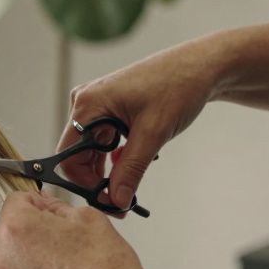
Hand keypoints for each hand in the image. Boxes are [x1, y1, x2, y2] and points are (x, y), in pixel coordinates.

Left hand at [0, 191, 152, 268]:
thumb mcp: (87, 218)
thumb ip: (56, 206)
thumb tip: (46, 204)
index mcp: (17, 228)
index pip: (15, 200)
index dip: (37, 203)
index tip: (50, 212)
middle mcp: (3, 258)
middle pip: (13, 232)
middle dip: (35, 232)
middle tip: (66, 242)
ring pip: (17, 260)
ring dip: (35, 258)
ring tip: (68, 268)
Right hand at [57, 38, 222, 211]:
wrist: (200, 67)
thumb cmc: (177, 87)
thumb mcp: (153, 133)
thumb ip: (131, 169)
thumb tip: (116, 201)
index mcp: (88, 104)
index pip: (68, 156)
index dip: (85, 183)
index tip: (109, 201)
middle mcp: (86, 103)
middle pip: (78, 155)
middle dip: (98, 179)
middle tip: (123, 200)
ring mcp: (97, 105)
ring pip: (92, 150)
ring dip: (110, 168)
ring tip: (133, 180)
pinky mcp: (110, 108)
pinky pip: (103, 140)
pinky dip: (117, 155)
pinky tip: (137, 156)